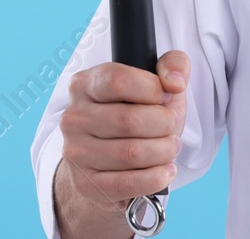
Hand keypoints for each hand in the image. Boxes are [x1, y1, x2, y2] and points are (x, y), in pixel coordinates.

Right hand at [58, 51, 189, 211]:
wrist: (114, 161)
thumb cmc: (139, 115)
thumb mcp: (159, 84)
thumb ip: (173, 65)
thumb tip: (175, 81)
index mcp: (85, 84)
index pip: (118, 81)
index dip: (152, 89)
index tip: (166, 96)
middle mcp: (74, 117)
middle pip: (129, 120)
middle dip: (164, 125)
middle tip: (171, 127)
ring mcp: (76, 152)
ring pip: (131, 153)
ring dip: (163, 151)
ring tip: (170, 147)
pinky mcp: (84, 183)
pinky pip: (127, 183)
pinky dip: (155, 177)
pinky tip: (166, 170)